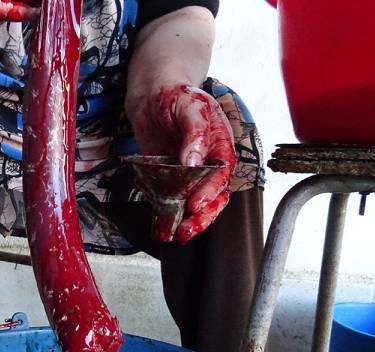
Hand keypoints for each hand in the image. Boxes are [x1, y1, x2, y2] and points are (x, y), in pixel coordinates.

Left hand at [128, 84, 235, 243]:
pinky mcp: (170, 176)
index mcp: (219, 145)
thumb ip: (194, 132)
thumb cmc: (176, 93)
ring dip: (186, 220)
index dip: (210, 192)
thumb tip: (194, 161)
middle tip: (186, 229)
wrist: (153, 92)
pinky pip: (171, 197)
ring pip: (194, 201)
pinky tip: (159, 225)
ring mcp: (188, 172)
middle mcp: (207, 162)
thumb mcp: (189, 106)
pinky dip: (166, 212)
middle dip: (202, 216)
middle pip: (212, 195)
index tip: (195, 204)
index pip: (221, 174)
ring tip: (174, 235)